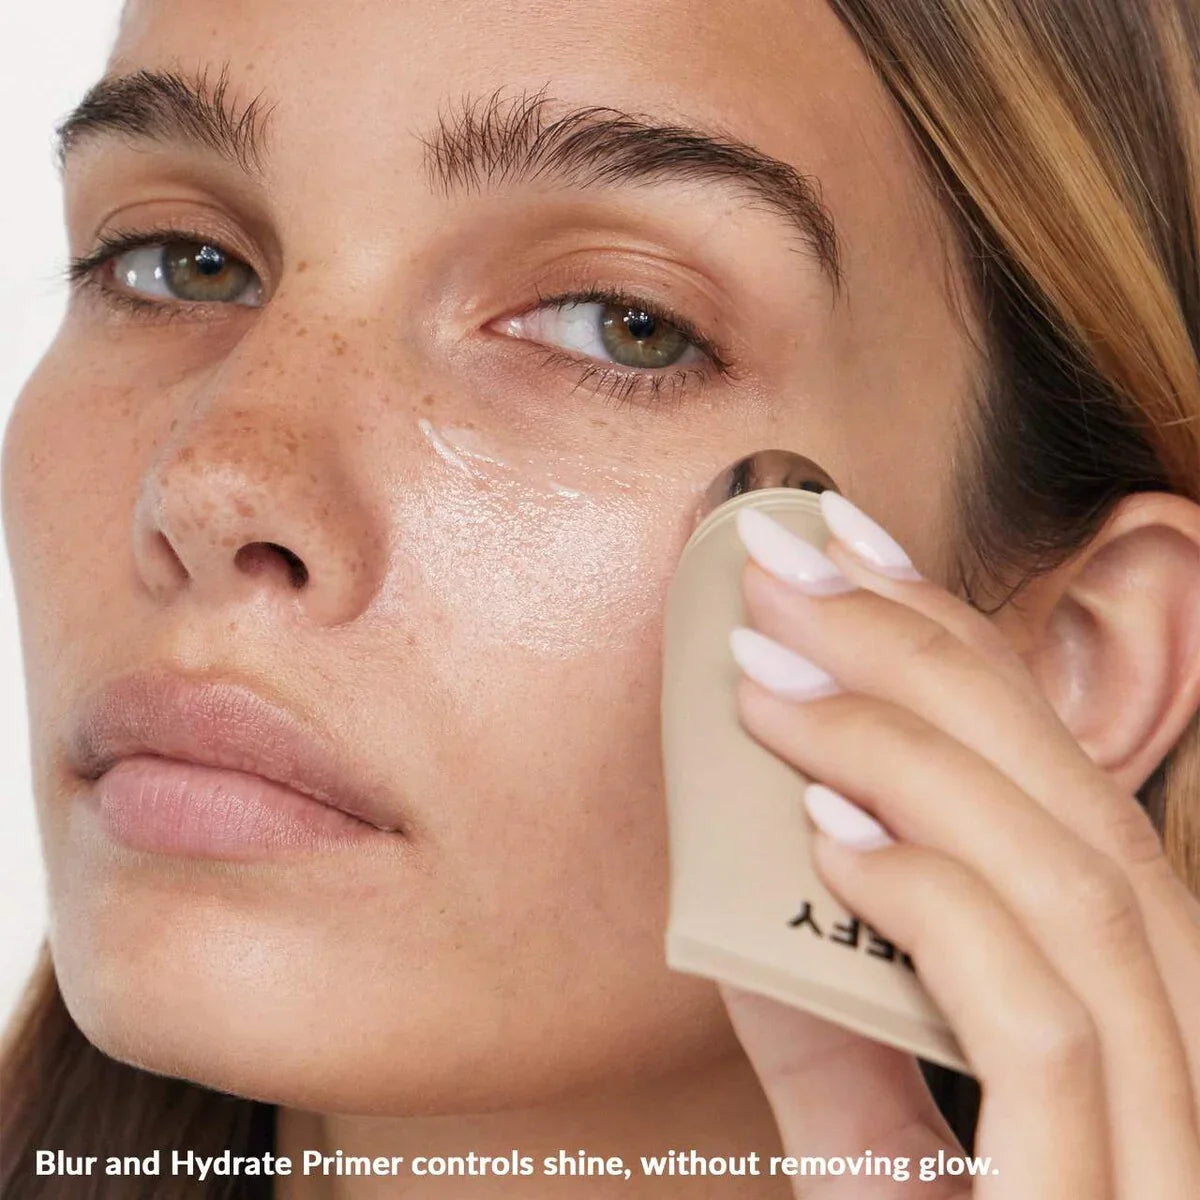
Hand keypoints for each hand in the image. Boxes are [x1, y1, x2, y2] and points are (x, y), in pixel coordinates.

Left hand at [720, 493, 1199, 1197]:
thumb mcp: (871, 1141)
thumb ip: (838, 1021)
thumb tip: (774, 862)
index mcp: (1137, 1026)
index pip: (1063, 795)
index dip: (965, 653)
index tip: (854, 551)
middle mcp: (1191, 1066)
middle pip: (1082, 816)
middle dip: (932, 662)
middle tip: (792, 567)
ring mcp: (1173, 1143)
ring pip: (1082, 893)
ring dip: (913, 751)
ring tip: (774, 671)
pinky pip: (1048, 1031)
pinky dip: (939, 903)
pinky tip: (825, 826)